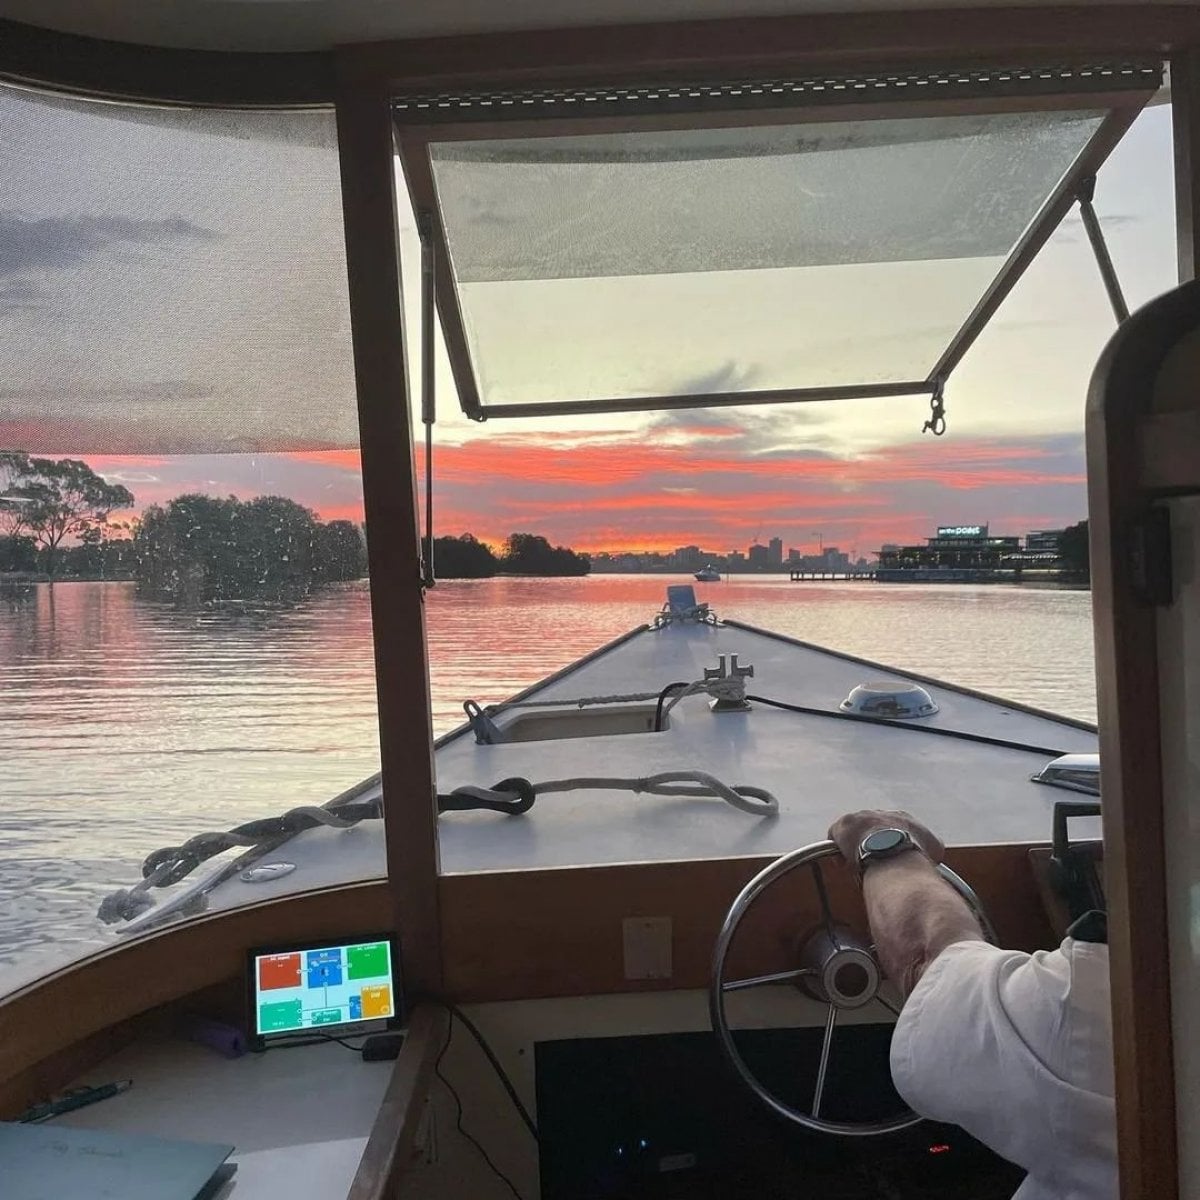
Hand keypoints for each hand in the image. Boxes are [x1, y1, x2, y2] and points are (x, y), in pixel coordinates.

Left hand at [827, 810, 944, 865]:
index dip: (889, 846)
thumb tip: (932, 857)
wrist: (894, 852)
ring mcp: (860, 817)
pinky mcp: (844, 825)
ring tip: (859, 868)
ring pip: (853, 835)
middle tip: (872, 865)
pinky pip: (836, 838)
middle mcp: (880, 813)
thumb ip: (930, 849)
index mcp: (902, 817)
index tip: (888, 860)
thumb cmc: (915, 853)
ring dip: (855, 850)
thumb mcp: (934, 849)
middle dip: (871, 846)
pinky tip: (846, 866)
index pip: (893, 829)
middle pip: (871, 831)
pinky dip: (839, 853)